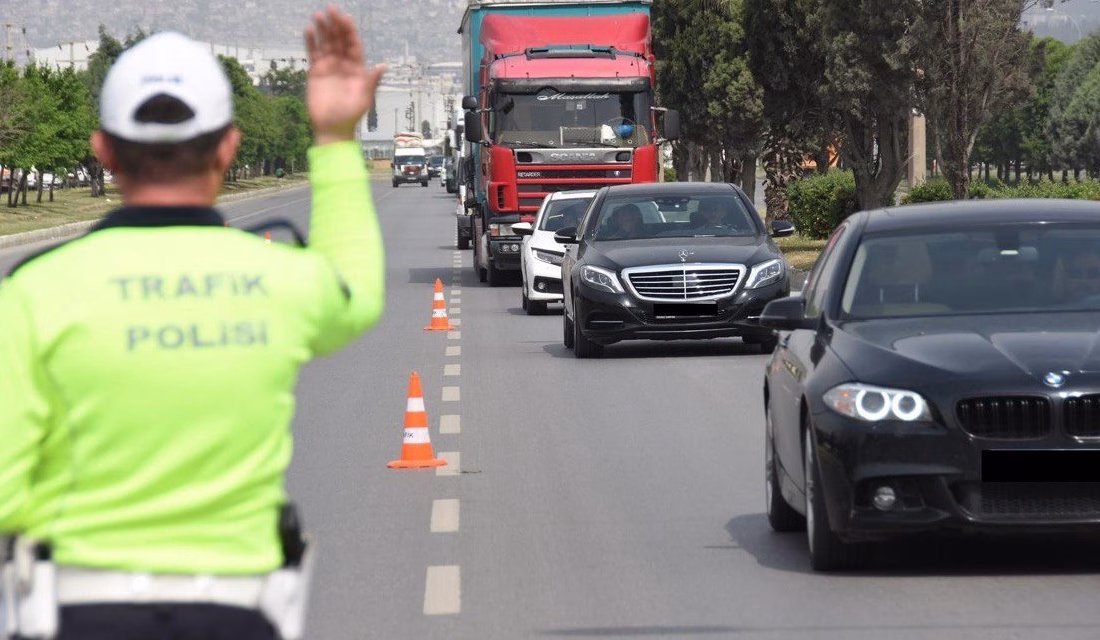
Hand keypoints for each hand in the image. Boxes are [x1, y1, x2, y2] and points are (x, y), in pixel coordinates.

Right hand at [304, 5, 386, 144]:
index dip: (349, 31)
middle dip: (335, 25)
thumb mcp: (364, 98)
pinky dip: (310, 41)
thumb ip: (371, 81)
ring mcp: (329, 67)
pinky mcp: (316, 72)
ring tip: (318, 16)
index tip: (345, 18)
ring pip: (326, 43)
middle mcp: (344, 64)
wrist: (332, 128)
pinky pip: (313, 53)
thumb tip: (382, 66)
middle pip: (339, 40)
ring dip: (323, 29)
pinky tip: (308, 30)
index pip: (353, 44)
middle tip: (331, 9)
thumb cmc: (351, 115)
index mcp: (357, 68)